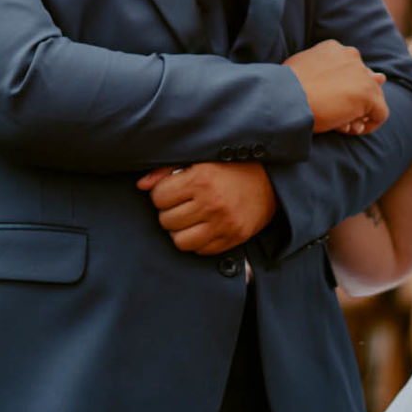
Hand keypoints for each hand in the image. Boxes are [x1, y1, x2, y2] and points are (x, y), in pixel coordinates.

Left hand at [136, 162, 276, 255]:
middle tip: (181, 204)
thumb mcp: (199, 159)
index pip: (159, 197)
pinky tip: (203, 227)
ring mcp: (224, 224)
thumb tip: (141, 185)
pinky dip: (197, 242)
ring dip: (180, 231)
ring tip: (189, 218)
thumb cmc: (230, 167)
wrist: (271, 181)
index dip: (162, 194)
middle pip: (166, 221)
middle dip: (169, 212)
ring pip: (180, 241)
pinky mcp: (233, 239)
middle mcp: (212, 204)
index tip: (172, 190)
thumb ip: (166, 170)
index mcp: (201, 179)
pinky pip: (200, 251)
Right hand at [285, 40, 388, 134]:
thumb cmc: (286, 88)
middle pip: (363, 82)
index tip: (329, 101)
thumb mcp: (303, 70)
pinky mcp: (369, 95)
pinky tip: (349, 129)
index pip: (349, 70)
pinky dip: (369, 124)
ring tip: (340, 124)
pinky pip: (380, 114)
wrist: (286, 100)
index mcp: (334, 48)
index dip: (342, 88)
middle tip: (337, 115)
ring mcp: (362, 75)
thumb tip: (363, 72)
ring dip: (359, 113)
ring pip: (373, 98)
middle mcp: (351, 56)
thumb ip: (329, 70)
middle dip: (354, 100)